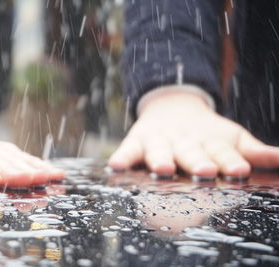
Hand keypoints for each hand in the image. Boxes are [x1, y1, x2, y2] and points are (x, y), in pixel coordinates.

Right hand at [109, 86, 278, 176]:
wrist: (172, 110)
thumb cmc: (205, 135)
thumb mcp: (231, 139)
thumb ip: (255, 152)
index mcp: (210, 144)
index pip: (222, 153)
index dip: (230, 161)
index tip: (238, 170)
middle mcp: (185, 143)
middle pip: (191, 153)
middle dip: (196, 162)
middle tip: (203, 170)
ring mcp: (160, 142)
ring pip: (159, 152)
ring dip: (160, 159)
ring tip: (161, 168)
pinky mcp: (137, 142)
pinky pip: (128, 151)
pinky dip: (122, 157)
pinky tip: (116, 166)